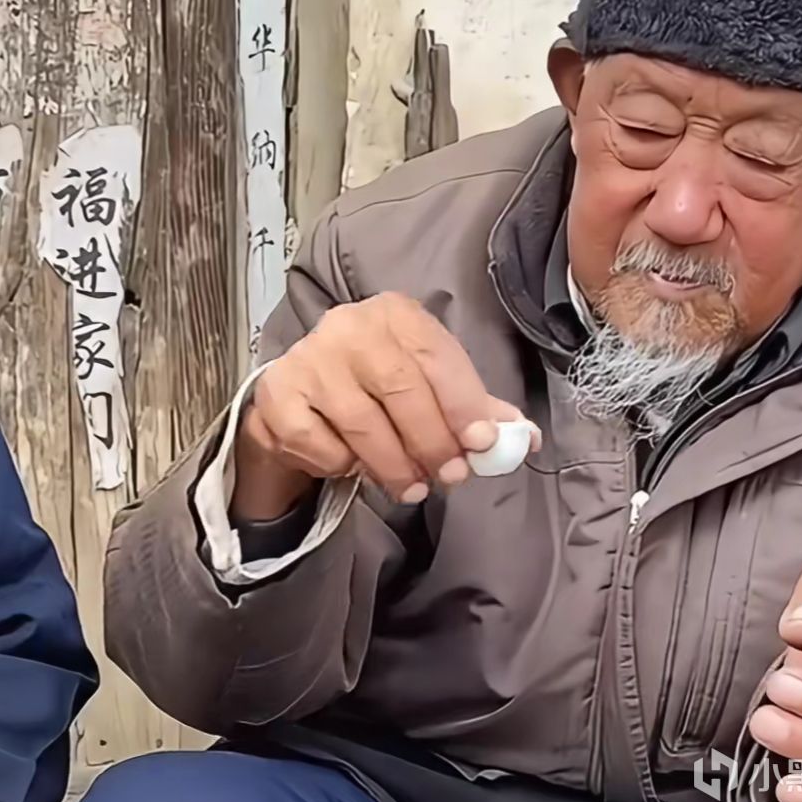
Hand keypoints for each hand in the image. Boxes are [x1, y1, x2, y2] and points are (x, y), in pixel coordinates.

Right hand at [234, 292, 535, 519]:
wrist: (303, 398)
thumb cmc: (377, 390)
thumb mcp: (431, 389)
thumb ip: (475, 410)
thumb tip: (523, 438)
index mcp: (394, 313)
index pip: (434, 354)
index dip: (462, 402)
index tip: (481, 443)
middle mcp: (348, 325)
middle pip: (400, 388)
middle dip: (431, 441)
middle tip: (450, 477)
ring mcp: (307, 358)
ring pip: (360, 422)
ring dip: (393, 465)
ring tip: (412, 488)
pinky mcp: (277, 394)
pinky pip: (318, 441)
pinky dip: (342, 463)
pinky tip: (353, 465)